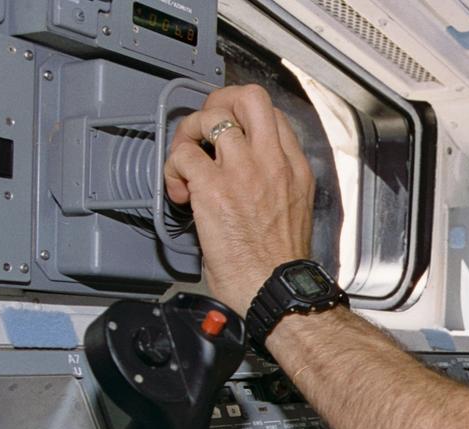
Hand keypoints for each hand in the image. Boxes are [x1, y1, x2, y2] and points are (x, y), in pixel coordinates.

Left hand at [163, 84, 314, 312]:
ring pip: (212, 117)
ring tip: (186, 162)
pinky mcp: (214, 188)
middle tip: (206, 129)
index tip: (229, 136)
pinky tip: (179, 192)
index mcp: (294, 169)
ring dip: (189, 134)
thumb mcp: (293, 212)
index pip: (272, 116)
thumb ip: (272, 186)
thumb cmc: (280, 266)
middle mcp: (272, 162)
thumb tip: (239, 180)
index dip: (243, 118)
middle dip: (220, 103)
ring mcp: (243, 171)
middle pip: (249, 98)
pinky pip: (184, 155)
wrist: (275, 289)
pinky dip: (173, 169)